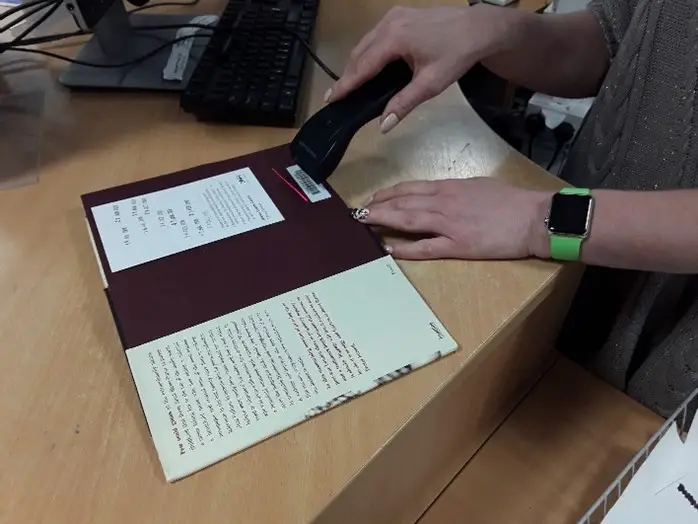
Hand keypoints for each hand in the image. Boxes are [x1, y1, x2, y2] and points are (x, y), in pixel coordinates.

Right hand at [326, 5, 509, 132]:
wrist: (478, 28)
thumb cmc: (457, 54)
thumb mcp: (431, 84)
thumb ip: (404, 103)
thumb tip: (383, 125)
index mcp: (395, 38)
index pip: (363, 66)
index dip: (345, 84)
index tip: (330, 98)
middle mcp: (389, 23)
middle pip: (359, 53)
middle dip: (347, 75)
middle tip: (336, 96)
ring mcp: (393, 16)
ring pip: (365, 43)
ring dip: (356, 64)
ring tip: (349, 85)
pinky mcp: (399, 15)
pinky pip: (375, 36)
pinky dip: (367, 52)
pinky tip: (368, 66)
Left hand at [357, 178, 551, 260]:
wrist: (534, 217)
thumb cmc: (511, 201)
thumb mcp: (480, 186)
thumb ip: (456, 191)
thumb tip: (440, 195)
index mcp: (451, 187)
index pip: (412, 188)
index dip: (390, 193)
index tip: (374, 197)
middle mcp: (445, 203)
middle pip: (404, 202)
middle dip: (378, 205)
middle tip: (358, 210)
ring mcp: (449, 224)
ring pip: (409, 219)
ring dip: (384, 220)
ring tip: (365, 222)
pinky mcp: (458, 245)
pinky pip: (426, 247)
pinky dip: (405, 248)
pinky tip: (389, 248)